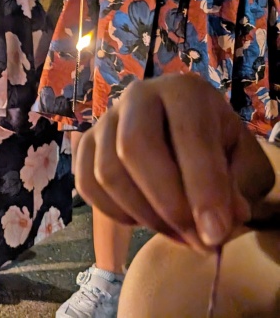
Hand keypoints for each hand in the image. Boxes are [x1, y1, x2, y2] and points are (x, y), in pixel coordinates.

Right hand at [76, 74, 274, 251]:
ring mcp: (105, 119)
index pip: (189, 136)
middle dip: (165, 203)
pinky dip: (115, 212)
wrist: (186, 139)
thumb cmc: (220, 150)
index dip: (202, 189)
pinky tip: (144, 220)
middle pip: (133, 147)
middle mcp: (138, 96)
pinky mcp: (85, 144)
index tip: (216, 234)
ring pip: (107, 172)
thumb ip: (237, 188)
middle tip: (194, 239)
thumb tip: (214, 222)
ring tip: (177, 234)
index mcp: (184, 92)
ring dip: (144, 215)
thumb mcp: (245, 163)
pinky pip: (87, 184)